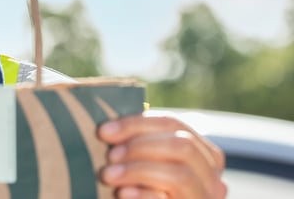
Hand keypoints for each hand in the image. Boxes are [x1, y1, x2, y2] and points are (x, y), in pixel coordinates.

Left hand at [98, 112, 226, 197]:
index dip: (136, 124)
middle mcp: (212, 179)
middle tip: (109, 156)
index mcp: (203, 156)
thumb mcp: (144, 164)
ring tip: (108, 175)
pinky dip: (144, 195)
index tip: (104, 131)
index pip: (173, 125)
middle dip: (139, 146)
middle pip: (183, 146)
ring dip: (137, 171)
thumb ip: (140, 147)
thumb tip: (108, 129)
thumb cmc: (138, 192)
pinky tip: (122, 193)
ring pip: (180, 175)